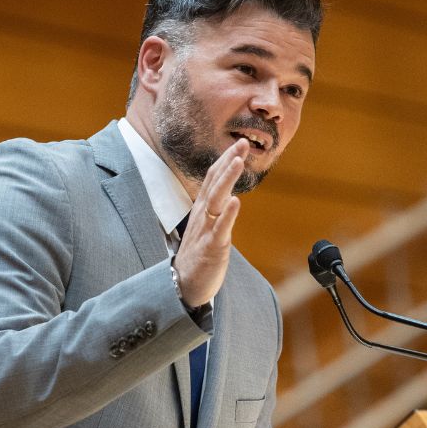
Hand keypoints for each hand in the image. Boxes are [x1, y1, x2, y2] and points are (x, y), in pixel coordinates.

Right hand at [173, 139, 249, 307]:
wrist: (184, 284)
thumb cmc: (197, 254)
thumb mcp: (206, 225)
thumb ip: (214, 207)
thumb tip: (226, 191)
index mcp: (203, 208)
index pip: (213, 178)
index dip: (226, 159)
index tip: (240, 144)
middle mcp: (203, 214)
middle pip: (215, 182)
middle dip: (229, 161)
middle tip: (242, 143)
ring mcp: (206, 229)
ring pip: (216, 200)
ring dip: (227, 179)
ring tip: (238, 162)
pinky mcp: (211, 247)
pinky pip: (220, 229)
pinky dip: (228, 215)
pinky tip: (235, 201)